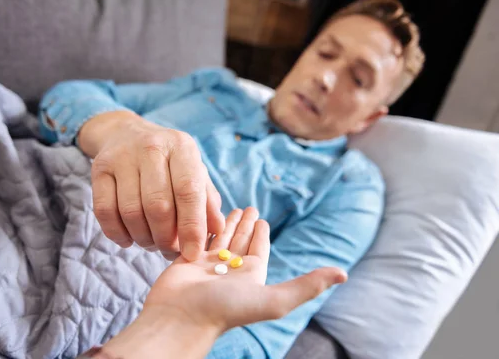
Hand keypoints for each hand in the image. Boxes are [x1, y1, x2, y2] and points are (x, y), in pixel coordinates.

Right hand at [78, 111, 224, 260]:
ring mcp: (122, 157)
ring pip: (131, 211)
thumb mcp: (193, 170)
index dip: (192, 227)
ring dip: (143, 238)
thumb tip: (218, 231)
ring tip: (151, 243)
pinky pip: (104, 211)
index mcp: (181, 147)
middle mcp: (151, 148)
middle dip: (165, 238)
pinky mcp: (98, 168)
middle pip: (158, 205)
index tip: (192, 253)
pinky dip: (117, 233)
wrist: (126, 133)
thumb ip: (207, 200)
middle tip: (169, 250)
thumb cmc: (168, 161)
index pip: (188, 191)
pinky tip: (129, 239)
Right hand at [144, 207, 347, 333]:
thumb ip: (307, 285)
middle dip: (247, 224)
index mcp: (252, 274)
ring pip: (222, 238)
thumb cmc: (225, 309)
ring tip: (232, 209)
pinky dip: (205, 228)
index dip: (262, 233)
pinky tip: (205, 218)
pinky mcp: (188, 258)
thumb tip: (344, 274)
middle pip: (242, 240)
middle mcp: (231, 269)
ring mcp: (208, 264)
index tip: (263, 218)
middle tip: (250, 206)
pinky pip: (200, 238)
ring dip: (229, 224)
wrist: (180, 317)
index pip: (260, 247)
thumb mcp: (273, 299)